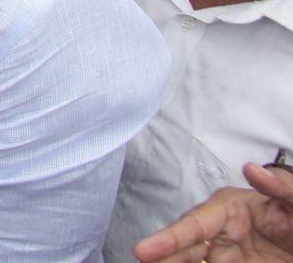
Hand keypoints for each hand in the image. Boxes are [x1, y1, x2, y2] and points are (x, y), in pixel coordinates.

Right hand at [134, 164, 292, 262]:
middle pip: (185, 248)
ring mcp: (228, 255)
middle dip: (162, 257)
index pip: (193, 224)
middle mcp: (222, 232)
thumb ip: (280, 186)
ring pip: (193, 261)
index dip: (167, 238)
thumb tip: (252, 169)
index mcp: (229, 208)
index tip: (143, 251)